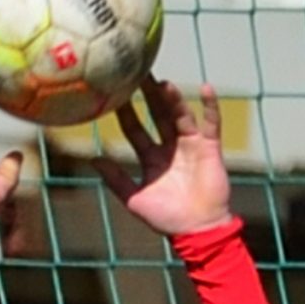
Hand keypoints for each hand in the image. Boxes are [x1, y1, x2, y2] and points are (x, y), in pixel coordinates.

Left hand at [100, 78, 231, 236]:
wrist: (197, 231)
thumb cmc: (166, 219)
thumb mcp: (134, 199)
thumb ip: (115, 179)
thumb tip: (93, 159)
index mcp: (152, 158)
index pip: (135, 130)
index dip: (126, 113)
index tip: (115, 94)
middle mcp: (170, 147)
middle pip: (157, 115)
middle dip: (149, 96)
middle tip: (139, 72)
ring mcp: (191, 145)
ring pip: (180, 115)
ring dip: (172, 99)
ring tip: (161, 83)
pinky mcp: (210, 147)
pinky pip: (211, 122)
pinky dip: (210, 106)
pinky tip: (205, 88)